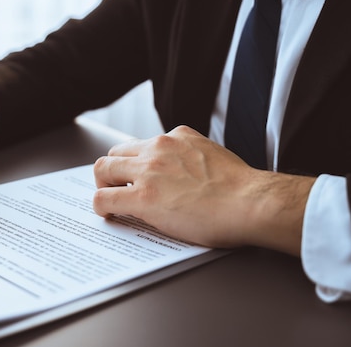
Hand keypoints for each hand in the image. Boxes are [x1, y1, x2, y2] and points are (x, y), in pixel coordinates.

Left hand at [93, 125, 314, 254]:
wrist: (250, 202)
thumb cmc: (242, 189)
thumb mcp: (213, 156)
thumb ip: (191, 158)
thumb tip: (183, 175)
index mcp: (177, 136)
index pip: (141, 144)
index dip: (133, 163)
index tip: (134, 175)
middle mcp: (159, 147)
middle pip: (116, 153)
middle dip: (112, 172)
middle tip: (115, 188)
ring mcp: (148, 170)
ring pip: (103, 169)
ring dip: (102, 185)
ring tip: (108, 201)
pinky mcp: (143, 197)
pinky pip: (104, 198)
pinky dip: (101, 206)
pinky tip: (108, 214)